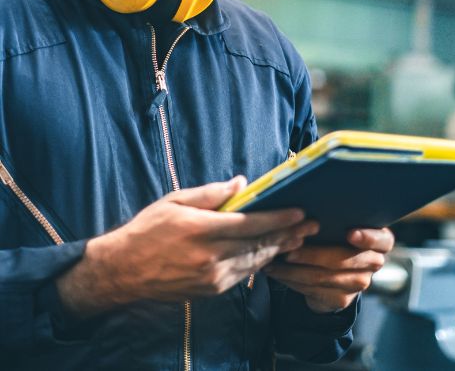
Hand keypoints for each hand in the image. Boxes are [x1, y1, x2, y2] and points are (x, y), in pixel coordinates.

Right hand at [56, 177, 318, 315]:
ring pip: (254, 262)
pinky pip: (242, 275)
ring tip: (300, 238)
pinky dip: (260, 263)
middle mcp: (209, 257)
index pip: (250, 224)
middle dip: (288, 235)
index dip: (278, 219)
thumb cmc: (148, 229)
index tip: (299, 212)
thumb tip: (242, 183)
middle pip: (258, 244)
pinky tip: (272, 254)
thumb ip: (211, 193)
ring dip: (279, 250)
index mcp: (201, 230)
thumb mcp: (175, 201)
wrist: (122, 272)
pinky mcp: (210, 291)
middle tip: (312, 225)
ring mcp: (210, 277)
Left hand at [263, 227, 394, 312]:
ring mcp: (359, 284)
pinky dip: (293, 281)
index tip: (349, 233)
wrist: (336, 270)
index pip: (381, 240)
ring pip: (324, 277)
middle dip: (313, 255)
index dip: (367, 237)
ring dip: (295, 270)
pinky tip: (278, 273)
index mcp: (381, 241)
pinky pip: (314, 290)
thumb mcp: (342, 224)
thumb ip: (337, 217)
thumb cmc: (337, 235)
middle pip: (344, 260)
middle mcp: (374, 263)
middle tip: (290, 250)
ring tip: (275, 261)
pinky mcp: (342, 299)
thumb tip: (310, 207)